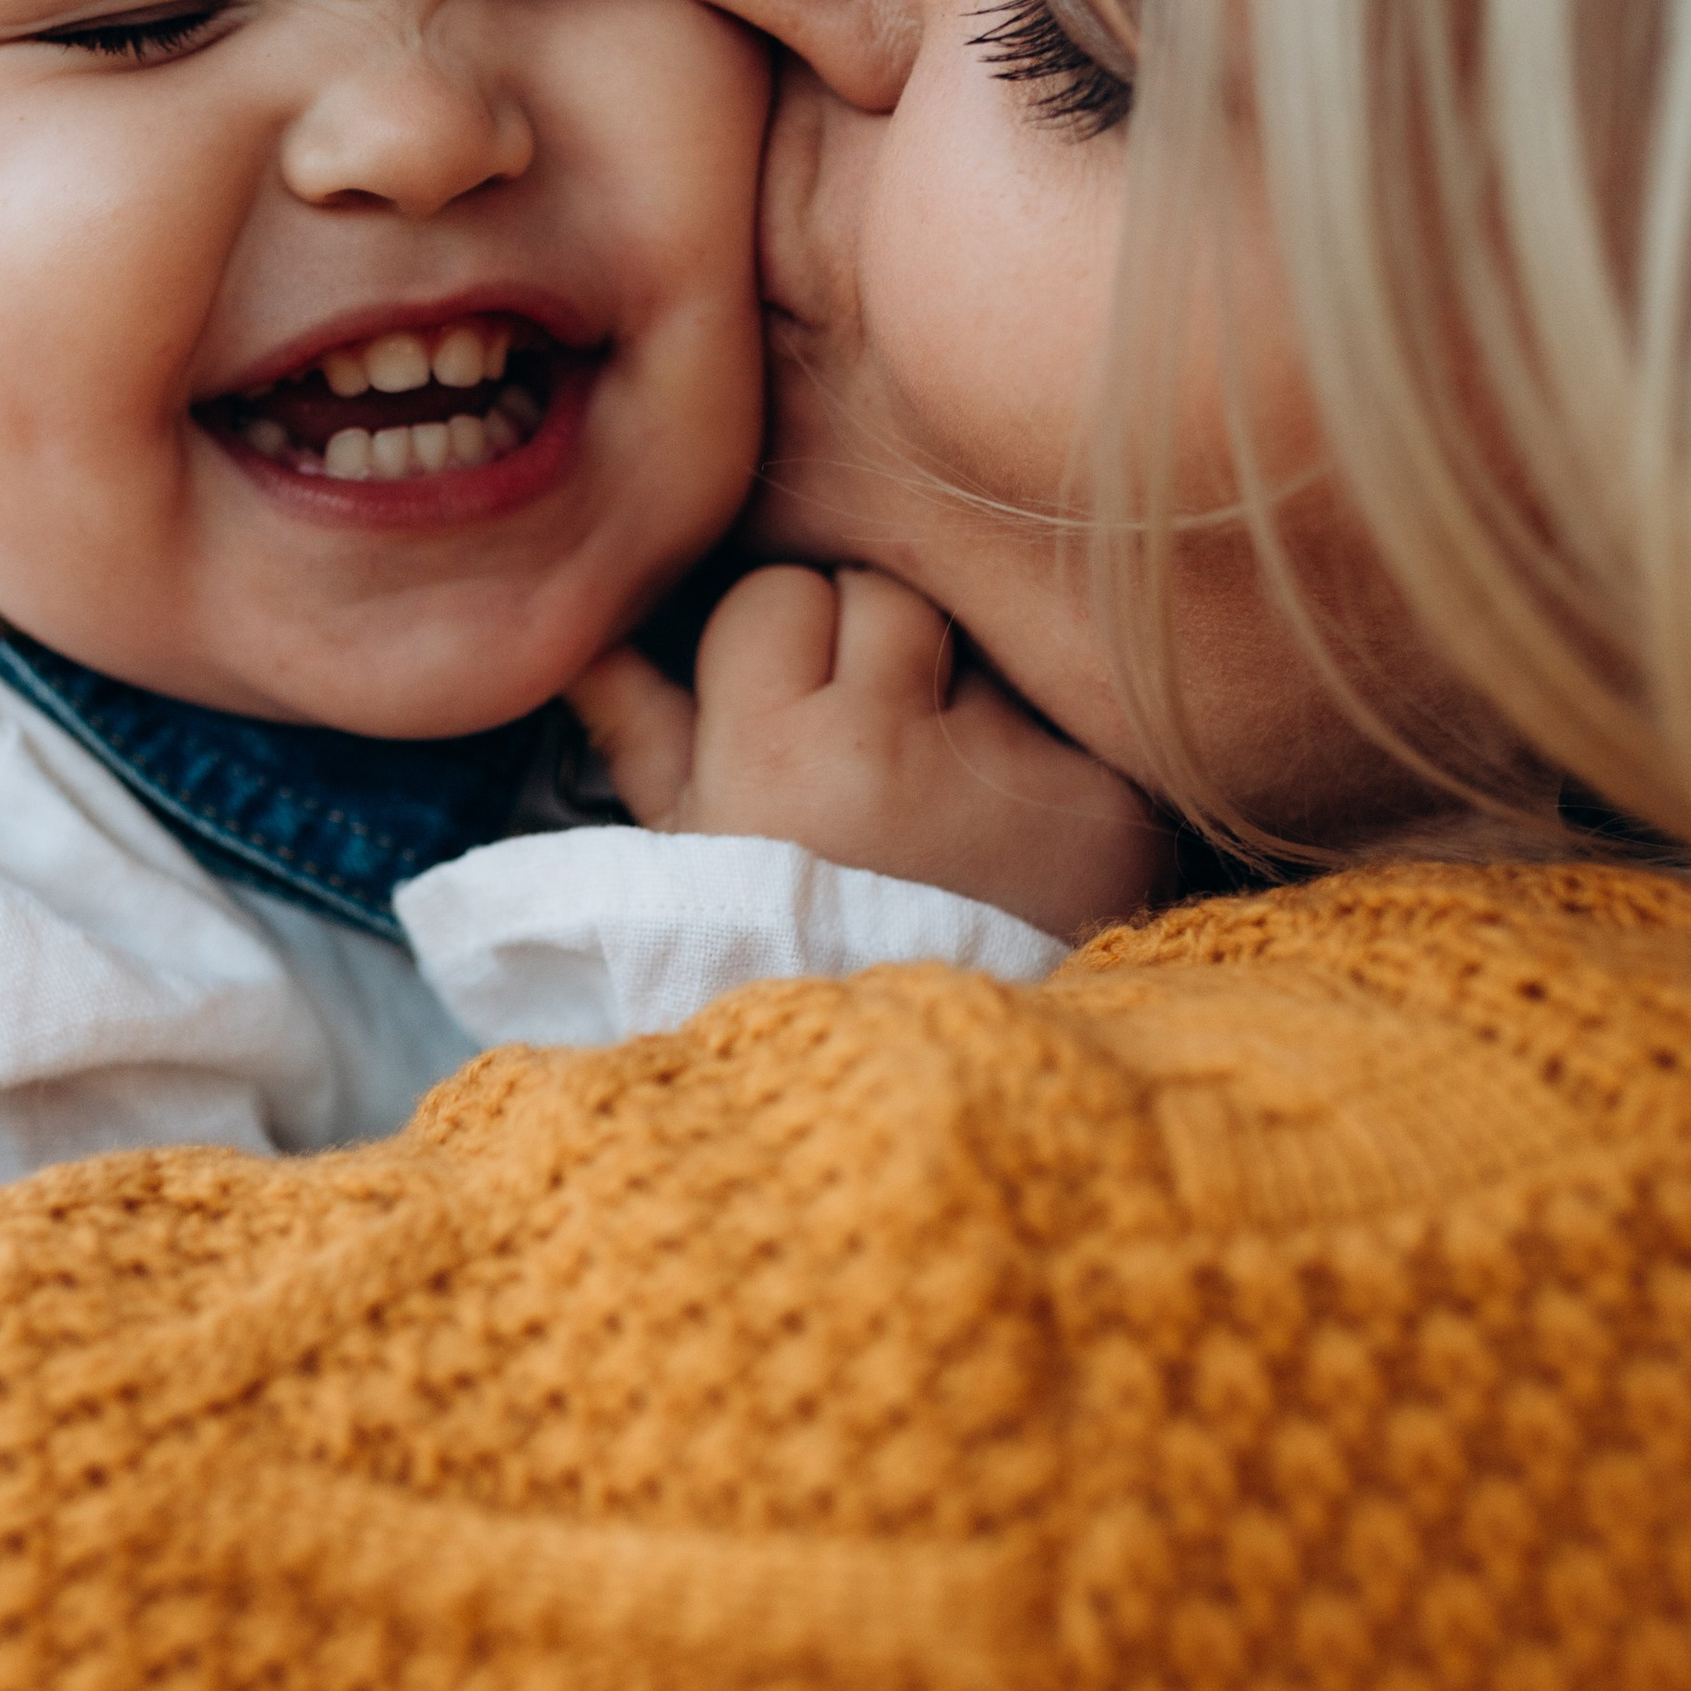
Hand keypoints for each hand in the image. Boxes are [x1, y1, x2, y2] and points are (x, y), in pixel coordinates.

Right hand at [570, 563, 1171, 941]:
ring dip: (962, 695)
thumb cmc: (775, 960)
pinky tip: (1016, 837)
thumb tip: (584, 635)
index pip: (780, 593)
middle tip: (869, 754)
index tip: (786, 714)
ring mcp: (1011, 777)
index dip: (781, 647)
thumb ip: (641, 730)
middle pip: (885, 596)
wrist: (908, 1096)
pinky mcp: (1106, 809)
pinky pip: (1069, 721)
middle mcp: (891, 752)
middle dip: (874, 653)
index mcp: (772, 756)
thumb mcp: (690, 859)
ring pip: (979, 647)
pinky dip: (1045, 764)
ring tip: (943, 800)